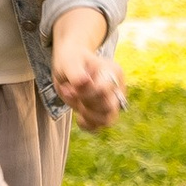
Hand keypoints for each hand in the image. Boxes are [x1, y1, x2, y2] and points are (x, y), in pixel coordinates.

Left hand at [50, 9, 126, 132]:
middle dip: (87, 105)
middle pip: (109, 107)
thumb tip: (83, 81)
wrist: (71, 62)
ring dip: (88, 117)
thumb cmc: (71, 59)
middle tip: (71, 94)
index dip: (84, 94)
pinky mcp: (104, 111)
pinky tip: (78, 117)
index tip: (68, 88)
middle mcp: (117, 87)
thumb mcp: (69, 61)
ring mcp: (112, 100)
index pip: (103, 90)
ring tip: (76, 106)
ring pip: (109, 120)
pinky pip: (100, 126)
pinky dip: (88, 126)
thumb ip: (75, 71)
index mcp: (112, 71)